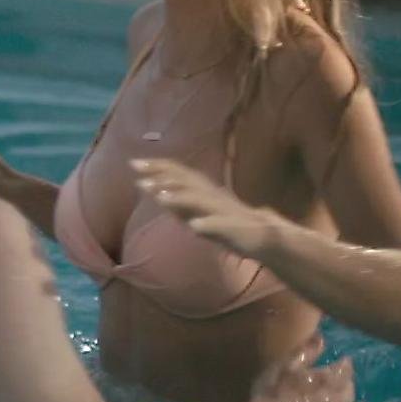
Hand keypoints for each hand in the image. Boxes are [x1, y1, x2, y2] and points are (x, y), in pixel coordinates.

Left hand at [131, 158, 281, 257]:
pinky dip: (207, 225)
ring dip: (180, 197)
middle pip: (187, 181)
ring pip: (201, 201)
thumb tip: (152, 189)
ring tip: (159, 196)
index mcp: (204, 192)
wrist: (266, 238)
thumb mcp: (197, 213)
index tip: (134, 163)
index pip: (179, 174)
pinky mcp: (235, 229)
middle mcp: (212, 196)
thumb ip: (176, 202)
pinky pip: (221, 226)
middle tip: (138, 171)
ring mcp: (224, 211)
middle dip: (162, 175)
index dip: (158, 167)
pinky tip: (194, 227)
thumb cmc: (228, 224)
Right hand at [230, 333, 355, 401]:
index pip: (346, 370)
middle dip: (345, 383)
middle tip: (337, 379)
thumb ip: (306, 351)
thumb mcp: (285, 366)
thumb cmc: (272, 394)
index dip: (344, 363)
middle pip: (349, 391)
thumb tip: (322, 338)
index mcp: (329, 383)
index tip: (342, 360)